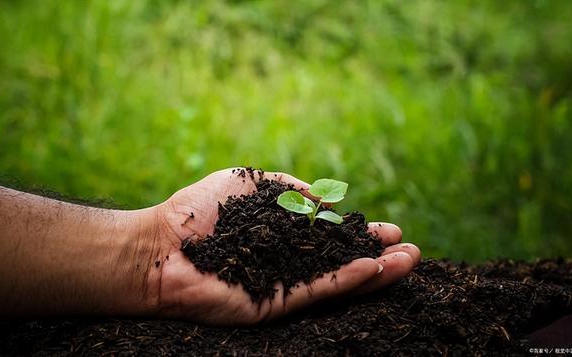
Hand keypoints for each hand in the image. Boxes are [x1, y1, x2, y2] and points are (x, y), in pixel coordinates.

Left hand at [135, 168, 420, 324]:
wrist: (160, 244)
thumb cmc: (199, 211)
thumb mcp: (251, 184)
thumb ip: (289, 190)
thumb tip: (326, 198)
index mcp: (281, 236)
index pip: (330, 238)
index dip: (359, 234)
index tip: (387, 228)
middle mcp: (286, 263)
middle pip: (341, 262)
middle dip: (377, 256)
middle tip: (411, 250)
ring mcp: (281, 285)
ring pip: (337, 280)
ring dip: (374, 273)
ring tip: (408, 262)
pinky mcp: (271, 304)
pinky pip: (315, 293)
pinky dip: (345, 282)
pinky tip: (372, 270)